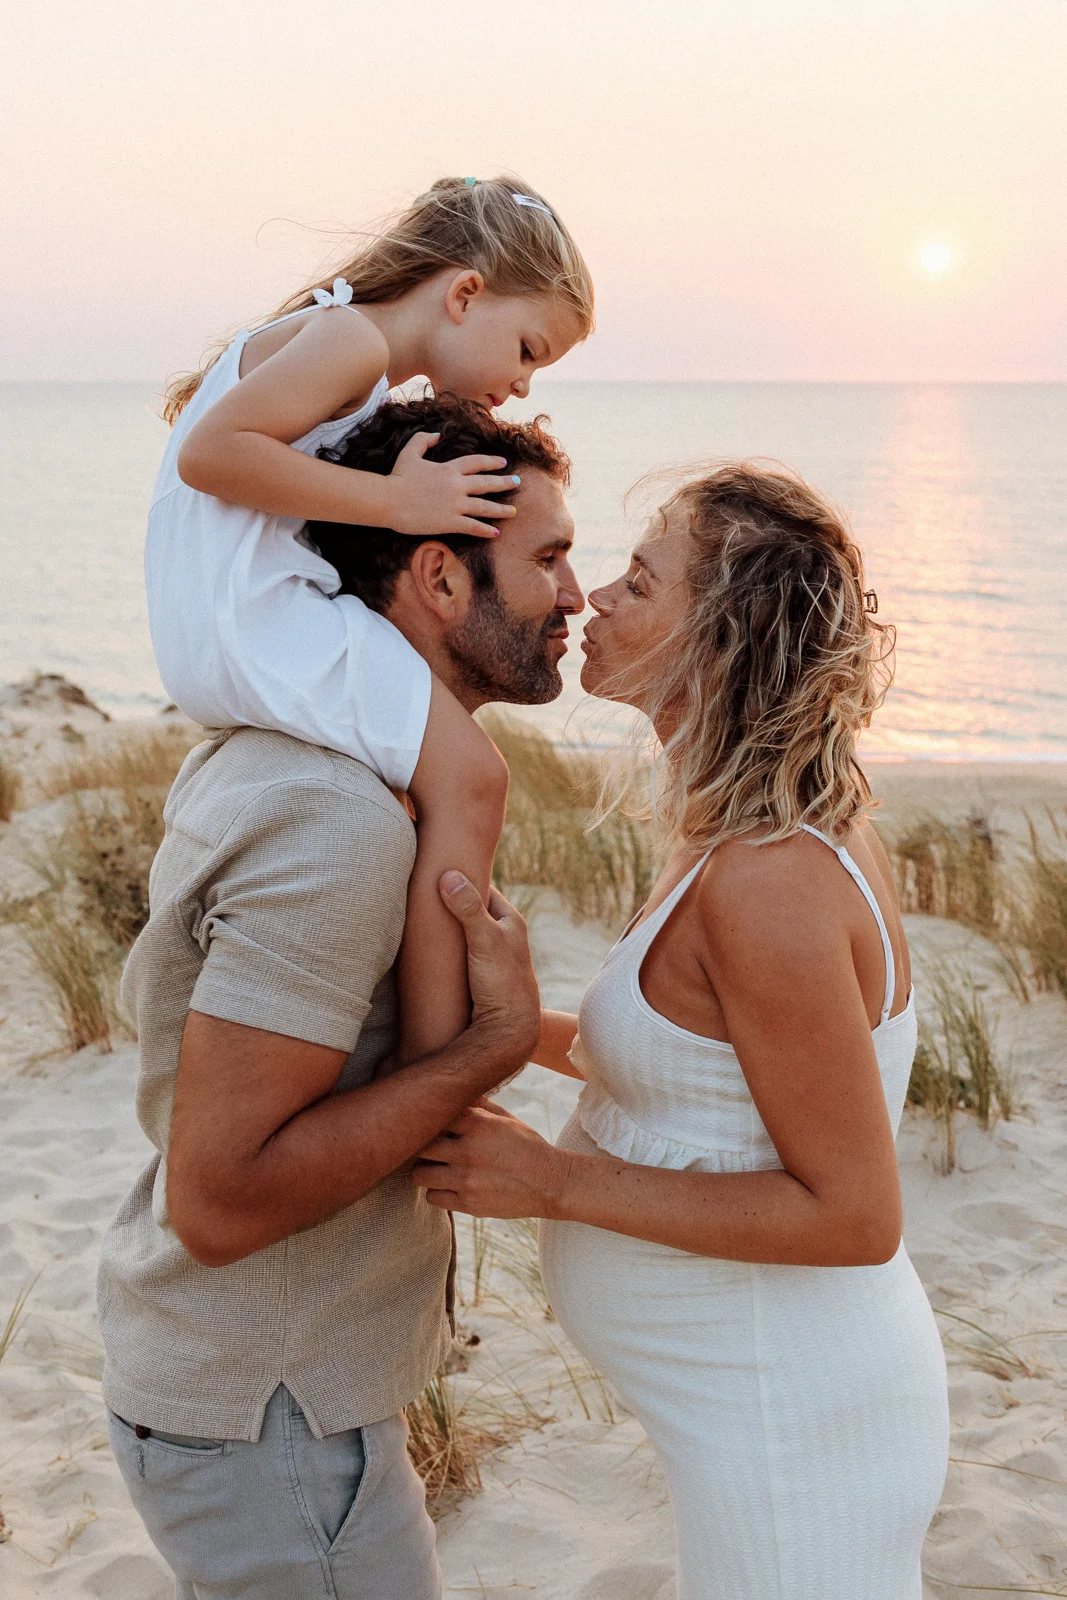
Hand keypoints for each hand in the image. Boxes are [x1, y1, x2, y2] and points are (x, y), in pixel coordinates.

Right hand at [386, 433, 519, 537]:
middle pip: (486, 483)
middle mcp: (457, 485)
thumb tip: (438, 434)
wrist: (389, 500)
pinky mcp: (450, 522)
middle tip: (518, 483)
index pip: (476, 463)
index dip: (491, 462)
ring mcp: (455, 505)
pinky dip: (485, 530)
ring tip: (513, 512)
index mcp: (449, 469)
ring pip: (485, 507)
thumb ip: (424, 440)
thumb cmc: (397, 476)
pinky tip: (496, 533)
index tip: (503, 463)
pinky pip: (473, 526)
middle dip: (504, 483)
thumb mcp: (410, 452)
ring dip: (501, 510)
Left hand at [412, 1101, 568, 1218]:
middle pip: (420, 1146)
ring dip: (425, 1170)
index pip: (435, 1116)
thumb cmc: (528, 1147)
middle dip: (423, 1146)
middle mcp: (468, 1152)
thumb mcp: (507, 1119)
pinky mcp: (468, 1204)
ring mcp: (466, 1180)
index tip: (435, 1124)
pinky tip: (448, 1185)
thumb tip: (459, 1091)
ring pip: (420, 1175)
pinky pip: (432, 1198)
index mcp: (478, 1126)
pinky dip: (437, 1191)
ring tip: (436, 1168)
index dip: (432, 1120)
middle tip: (431, 1148)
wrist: (551, 1184)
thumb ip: (480, 1106)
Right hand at [439, 873, 539, 1064]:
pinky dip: (446, 946)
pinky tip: (430, 948)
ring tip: (420, 917)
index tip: (439, 866)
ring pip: (465, 931)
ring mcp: (490, 955)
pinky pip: (459, 952)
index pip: (483, 887)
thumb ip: (468, 909)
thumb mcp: (485, 941)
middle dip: (451, 900)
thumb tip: (449, 876)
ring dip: (446, 926)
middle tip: (422, 890)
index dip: (463, 876)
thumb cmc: (503, 984)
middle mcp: (503, 935)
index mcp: (510, 921)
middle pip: (472, 908)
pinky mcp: (478, 974)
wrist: (508, 1031)